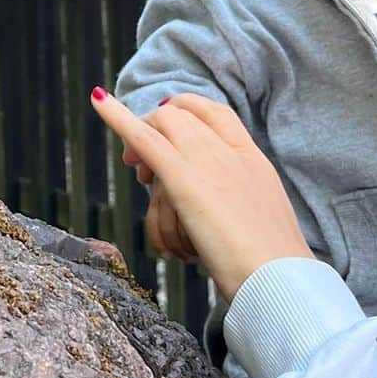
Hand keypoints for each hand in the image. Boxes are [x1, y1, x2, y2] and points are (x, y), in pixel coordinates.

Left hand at [91, 89, 312, 301]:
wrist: (279, 277)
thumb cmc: (274, 264)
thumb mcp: (262, 221)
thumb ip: (239, 205)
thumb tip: (218, 214)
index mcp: (253, 158)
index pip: (217, 113)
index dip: (188, 113)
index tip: (171, 126)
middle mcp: (230, 151)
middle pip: (183, 116)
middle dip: (158, 126)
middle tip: (143, 164)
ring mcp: (208, 161)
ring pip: (163, 125)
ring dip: (140, 139)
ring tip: (134, 169)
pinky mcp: (183, 180)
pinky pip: (145, 139)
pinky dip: (118, 117)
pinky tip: (98, 101)